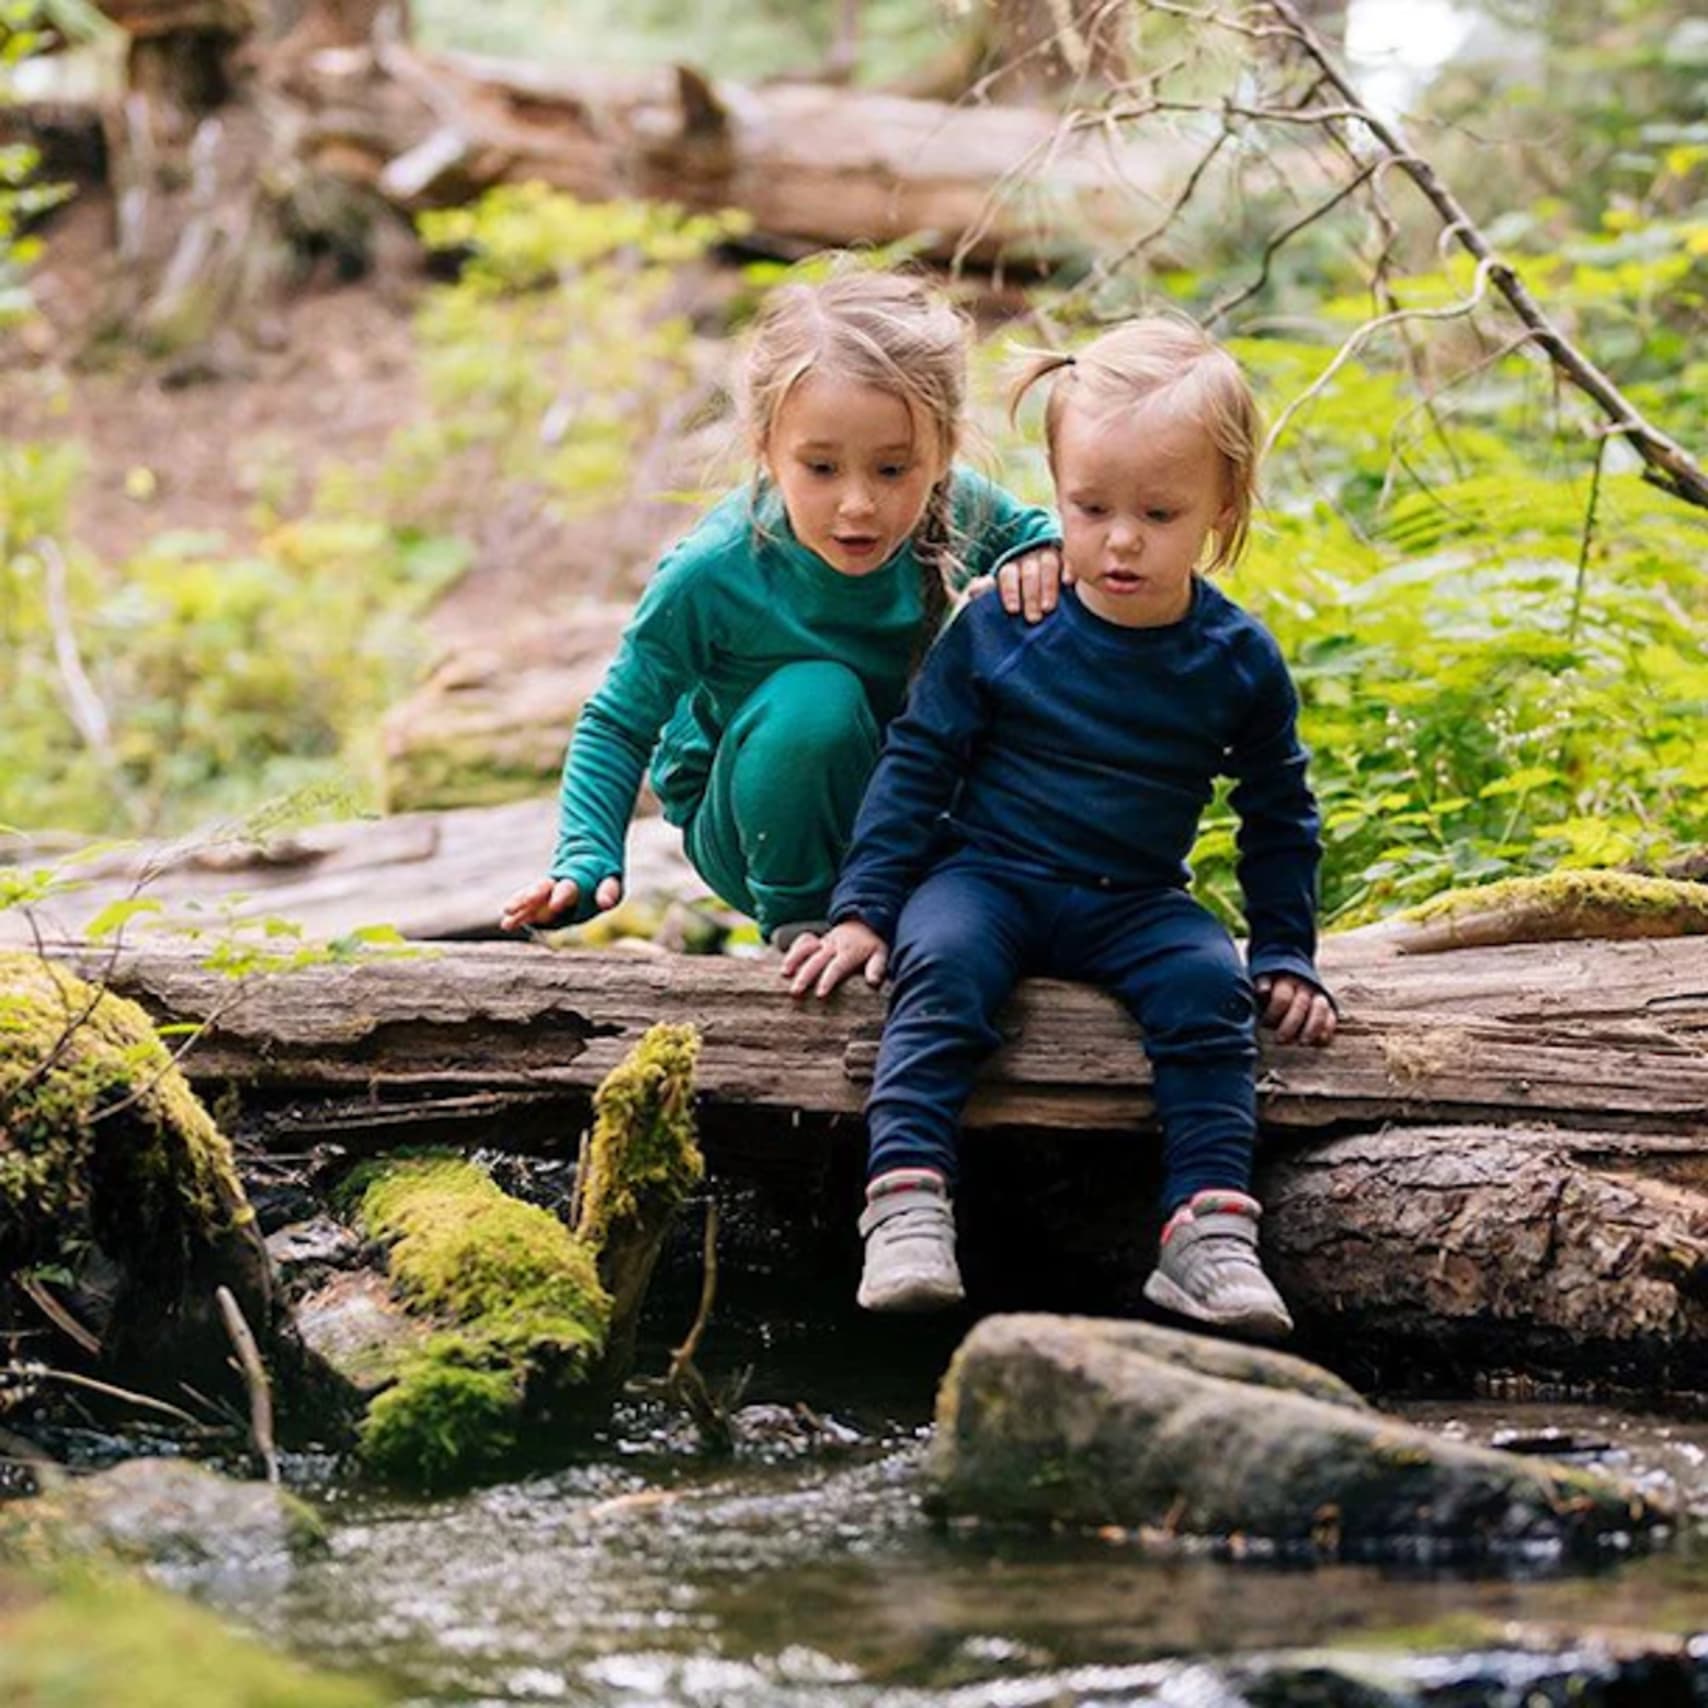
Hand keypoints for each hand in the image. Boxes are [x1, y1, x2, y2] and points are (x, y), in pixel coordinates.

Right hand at [499, 873, 621, 932]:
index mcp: (578, 879)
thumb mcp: (610, 881)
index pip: (569, 887)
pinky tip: (507, 923)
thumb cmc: (601, 875)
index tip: (554, 905)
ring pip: (531, 896)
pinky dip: (519, 914)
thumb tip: (605, 904)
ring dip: (520, 905)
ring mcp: (548, 890)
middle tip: (519, 904)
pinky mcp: (540, 899)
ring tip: (507, 915)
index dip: (561, 895)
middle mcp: (558, 883)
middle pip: (543, 888)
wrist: (586, 858)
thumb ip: (608, 891)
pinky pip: (527, 906)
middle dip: (532, 896)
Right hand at [781, 920, 888, 998]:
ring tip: (784, 973)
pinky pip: (802, 941)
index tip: (819, 994)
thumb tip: (873, 982)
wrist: (865, 920)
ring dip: (794, 959)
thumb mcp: (880, 953)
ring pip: (805, 948)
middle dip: (805, 976)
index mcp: (849, 951)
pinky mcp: (817, 940)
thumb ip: (877, 967)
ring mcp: (823, 941)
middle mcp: (833, 946)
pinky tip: (785, 963)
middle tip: (795, 992)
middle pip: (816, 961)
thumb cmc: (872, 944)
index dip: (827, 980)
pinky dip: (793, 949)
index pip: (836, 967)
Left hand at [964, 545, 1070, 622]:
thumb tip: (973, 589)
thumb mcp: (998, 594)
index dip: (1009, 591)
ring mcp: (1048, 557)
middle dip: (1030, 595)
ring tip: (1048, 607)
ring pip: (1047, 565)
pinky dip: (1068, 568)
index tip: (1012, 609)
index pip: (1007, 575)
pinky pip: (1067, 559)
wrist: (1045, 582)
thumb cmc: (1017, 595)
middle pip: (1028, 573)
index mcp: (1010, 568)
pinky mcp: (1066, 558)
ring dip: (1048, 586)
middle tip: (1033, 618)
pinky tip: (1068, 582)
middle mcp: (1028, 560)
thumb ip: (985, 591)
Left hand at [1255, 973, 1335, 1045]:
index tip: (1265, 1024)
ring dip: (1312, 1028)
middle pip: (1300, 1005)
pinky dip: (1327, 1030)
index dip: (1274, 1012)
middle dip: (1290, 1024)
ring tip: (1303, 1043)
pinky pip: (1332, 1018)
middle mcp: (1305, 988)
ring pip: (1320, 1011)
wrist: (1293, 976)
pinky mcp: (1329, 1007)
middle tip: (1280, 1040)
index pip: (1282, 997)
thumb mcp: (1264, 981)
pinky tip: (1319, 1042)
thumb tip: (1263, 990)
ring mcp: (1319, 997)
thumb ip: (1263, 984)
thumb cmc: (1273, 986)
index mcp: (1286, 981)